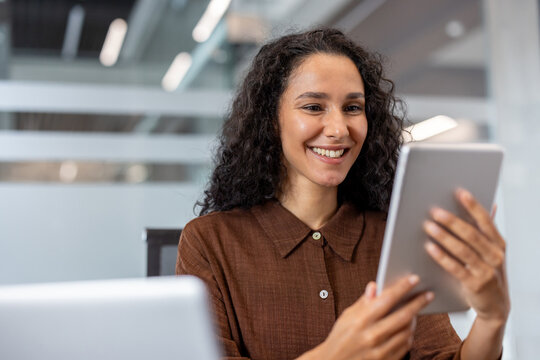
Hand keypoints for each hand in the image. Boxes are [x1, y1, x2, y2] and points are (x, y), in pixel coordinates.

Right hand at [310, 276, 432, 359]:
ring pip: (407, 332)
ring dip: (414, 319)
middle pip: (402, 316)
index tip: (414, 279)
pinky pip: (405, 346)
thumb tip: (375, 285)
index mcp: (360, 320)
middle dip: (417, 303)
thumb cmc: (340, 337)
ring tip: (416, 311)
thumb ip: (363, 302)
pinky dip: (408, 335)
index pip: (386, 300)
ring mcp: (380, 351)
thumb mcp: (347, 316)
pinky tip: (408, 328)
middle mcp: (372, 336)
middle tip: (428, 294)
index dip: (402, 288)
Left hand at [423, 188, 509, 323]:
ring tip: (428, 226)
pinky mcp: (476, 284)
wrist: (496, 305)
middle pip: (471, 234)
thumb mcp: (492, 252)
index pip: (485, 221)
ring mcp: (487, 271)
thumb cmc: (489, 273)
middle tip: (434, 211)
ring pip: (462, 250)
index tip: (459, 192)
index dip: (473, 206)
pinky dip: (442, 257)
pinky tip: (430, 248)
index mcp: (499, 244)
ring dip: (444, 237)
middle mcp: (495, 256)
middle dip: (452, 221)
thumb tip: (490, 205)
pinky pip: (456, 268)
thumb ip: (487, 230)